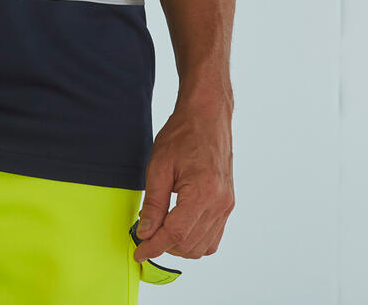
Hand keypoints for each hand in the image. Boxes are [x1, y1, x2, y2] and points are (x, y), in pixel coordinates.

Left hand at [133, 96, 234, 261]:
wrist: (207, 116)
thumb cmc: (183, 134)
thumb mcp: (159, 165)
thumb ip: (152, 202)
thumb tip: (145, 232)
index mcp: (202, 192)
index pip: (175, 234)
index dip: (154, 247)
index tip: (139, 252)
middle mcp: (219, 203)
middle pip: (188, 244)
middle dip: (164, 245)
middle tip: (146, 232)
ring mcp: (226, 205)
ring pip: (202, 247)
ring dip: (180, 245)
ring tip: (161, 228)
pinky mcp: (228, 203)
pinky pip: (213, 237)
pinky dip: (196, 240)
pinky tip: (180, 226)